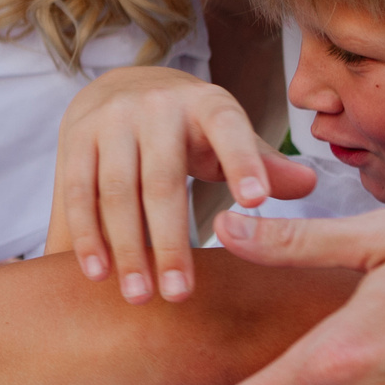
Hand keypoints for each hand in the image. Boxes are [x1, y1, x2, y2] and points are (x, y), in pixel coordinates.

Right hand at [54, 67, 316, 303]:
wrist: (120, 87)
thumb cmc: (189, 128)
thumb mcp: (228, 136)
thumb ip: (262, 162)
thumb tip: (308, 185)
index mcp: (207, 104)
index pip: (229, 130)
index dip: (243, 162)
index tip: (257, 203)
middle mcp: (156, 106)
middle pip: (162, 180)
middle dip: (169, 242)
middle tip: (180, 295)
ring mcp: (111, 120)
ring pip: (117, 191)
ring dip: (126, 249)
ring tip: (139, 297)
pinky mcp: (76, 138)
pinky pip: (78, 192)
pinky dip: (87, 236)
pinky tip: (99, 273)